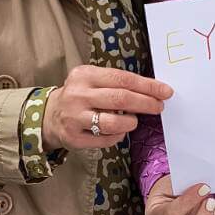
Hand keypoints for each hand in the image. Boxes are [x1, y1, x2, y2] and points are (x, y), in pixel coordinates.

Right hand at [42, 65, 172, 151]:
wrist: (49, 115)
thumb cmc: (81, 95)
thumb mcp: (92, 79)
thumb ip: (117, 82)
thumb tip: (152, 90)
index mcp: (84, 75)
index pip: (122, 79)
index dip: (147, 86)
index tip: (165, 92)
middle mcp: (78, 95)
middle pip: (121, 99)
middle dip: (145, 103)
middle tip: (159, 107)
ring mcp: (74, 117)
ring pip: (114, 122)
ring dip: (131, 122)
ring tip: (134, 120)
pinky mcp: (74, 137)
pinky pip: (106, 139)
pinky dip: (118, 135)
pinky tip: (118, 130)